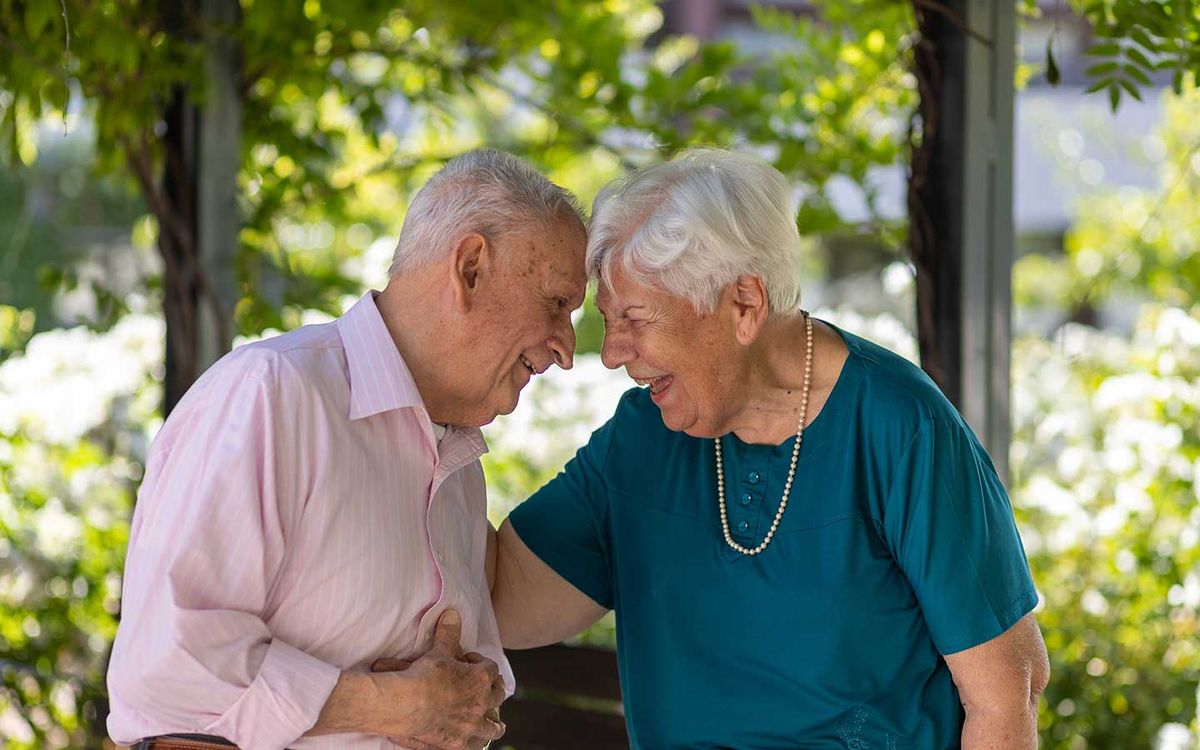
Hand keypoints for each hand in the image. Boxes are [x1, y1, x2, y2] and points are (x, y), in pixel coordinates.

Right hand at [370, 609, 505, 749]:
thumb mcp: (439, 651)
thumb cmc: (424, 675)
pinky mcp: (457, 742)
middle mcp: (481, 703)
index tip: (469, 662)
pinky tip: (475, 742)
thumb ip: (448, 633)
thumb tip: (453, 613)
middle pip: (497, 696)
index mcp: (481, 679)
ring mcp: (471, 726)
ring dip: (494, 723)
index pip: (491, 669)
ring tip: (496, 723)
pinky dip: (476, 743)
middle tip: (488, 690)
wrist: (406, 704)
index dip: (482, 664)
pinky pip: (474, 746)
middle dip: (494, 692)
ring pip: (492, 727)